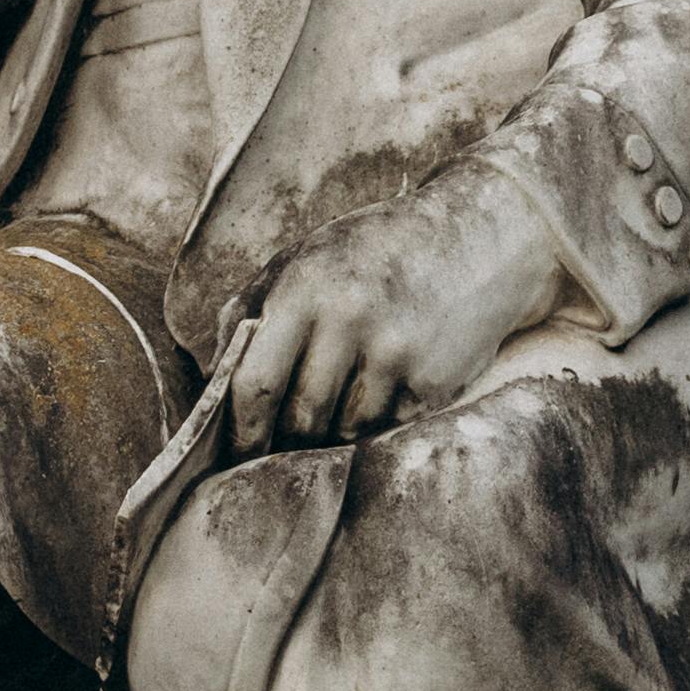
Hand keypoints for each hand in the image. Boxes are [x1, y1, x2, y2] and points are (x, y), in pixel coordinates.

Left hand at [219, 180, 573, 449]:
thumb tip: (213, 377)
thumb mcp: (303, 257)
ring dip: (331, 437)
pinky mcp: (432, 382)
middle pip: (299, 420)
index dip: (239, 430)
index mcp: (304, 290)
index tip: (233, 451)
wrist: (477, 237)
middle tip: (276, 453)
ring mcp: (395, 354)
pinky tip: (375, 402)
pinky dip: (372, 428)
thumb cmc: (374, 249)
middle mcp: (349, 321)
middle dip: (284, 443)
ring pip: (343, 433)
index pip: (254, 384)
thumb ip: (249, 307)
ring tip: (329, 423)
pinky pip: (385, 430)